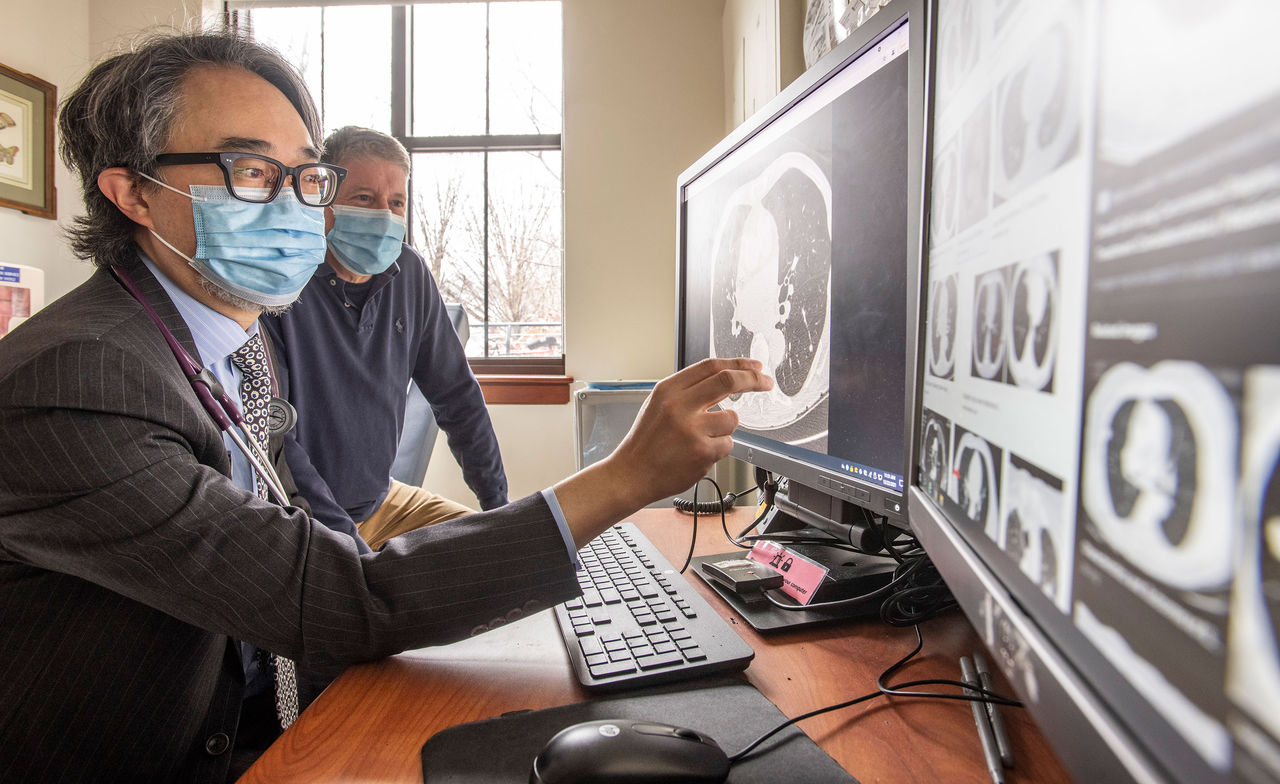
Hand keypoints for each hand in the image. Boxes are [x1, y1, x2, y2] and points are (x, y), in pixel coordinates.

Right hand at [554, 358, 772, 545]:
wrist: (632, 473)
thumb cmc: (647, 440)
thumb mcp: (659, 404)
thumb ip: (689, 390)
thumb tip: (727, 378)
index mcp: (668, 389)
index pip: (711, 366)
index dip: (739, 364)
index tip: (755, 366)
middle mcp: (679, 406)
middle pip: (728, 381)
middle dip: (754, 379)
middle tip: (767, 382)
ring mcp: (692, 430)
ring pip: (731, 419)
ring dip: (725, 428)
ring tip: (702, 438)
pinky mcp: (702, 453)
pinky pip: (727, 444)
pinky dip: (718, 448)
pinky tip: (696, 453)